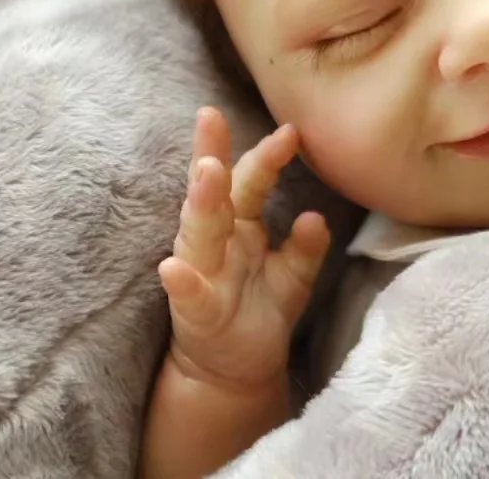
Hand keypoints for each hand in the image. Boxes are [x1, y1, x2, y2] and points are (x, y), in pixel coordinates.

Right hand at [159, 108, 331, 390]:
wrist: (235, 370)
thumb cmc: (262, 308)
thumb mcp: (294, 275)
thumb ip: (306, 247)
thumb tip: (315, 217)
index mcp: (241, 225)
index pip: (247, 179)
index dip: (264, 153)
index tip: (289, 126)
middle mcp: (216, 241)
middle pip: (214, 192)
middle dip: (213, 155)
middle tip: (213, 118)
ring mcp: (202, 274)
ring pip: (198, 232)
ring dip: (201, 202)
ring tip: (206, 171)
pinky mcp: (197, 312)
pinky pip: (189, 294)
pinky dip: (182, 281)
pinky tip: (173, 269)